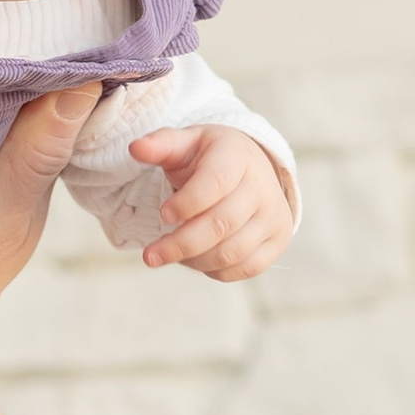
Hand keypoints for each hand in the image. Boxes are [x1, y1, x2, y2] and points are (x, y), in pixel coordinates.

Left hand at [129, 125, 293, 277]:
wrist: (250, 168)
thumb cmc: (208, 158)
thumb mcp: (185, 143)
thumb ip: (160, 145)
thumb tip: (136, 149)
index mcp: (237, 156)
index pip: (216, 183)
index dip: (188, 203)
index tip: (163, 214)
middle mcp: (262, 186)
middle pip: (221, 224)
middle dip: (180, 244)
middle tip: (150, 255)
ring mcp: (274, 215)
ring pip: (231, 252)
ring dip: (194, 260)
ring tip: (172, 253)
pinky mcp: (278, 240)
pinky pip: (246, 268)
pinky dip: (215, 271)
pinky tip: (196, 259)